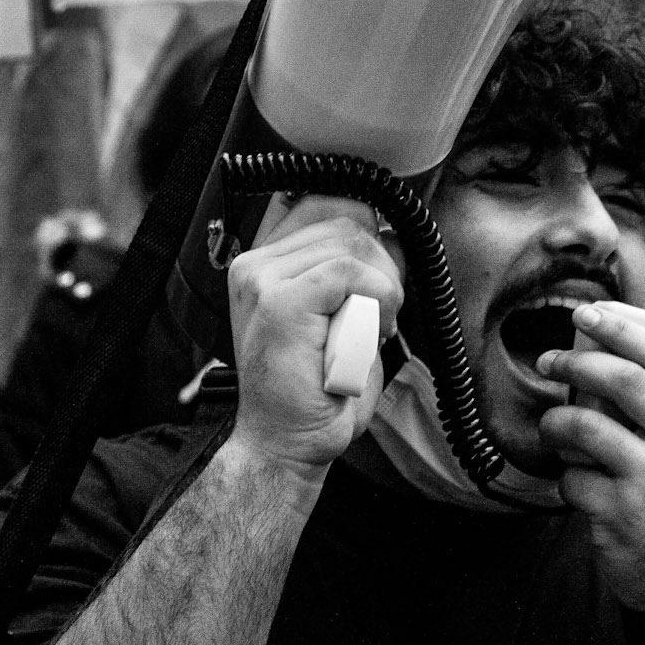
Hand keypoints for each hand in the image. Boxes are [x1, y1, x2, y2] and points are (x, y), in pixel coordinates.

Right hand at [228, 195, 402, 484]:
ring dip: (383, 285)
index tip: (383, 270)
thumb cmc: (318, 391)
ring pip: (351, 241)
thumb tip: (390, 232)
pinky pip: (348, 271)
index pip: (323, 200)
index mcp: (264, 263)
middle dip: (382, 262)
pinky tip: (373, 329)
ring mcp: (261, 280)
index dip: (366, 225)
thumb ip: (352, 270)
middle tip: (381, 312)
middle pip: (345, 216)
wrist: (288, 444)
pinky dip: (377, 297)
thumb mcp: (339, 316)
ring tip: (372, 327)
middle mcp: (254, 264)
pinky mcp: (278, 302)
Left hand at [535, 306, 644, 608]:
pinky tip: (576, 484)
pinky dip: (564, 477)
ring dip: (557, 422)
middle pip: (625, 381)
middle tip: (549, 359)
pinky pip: (573, 477)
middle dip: (576, 362)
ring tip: (553, 428)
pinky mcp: (622, 512)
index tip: (587, 315)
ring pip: (587, 427)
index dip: (620, 328)